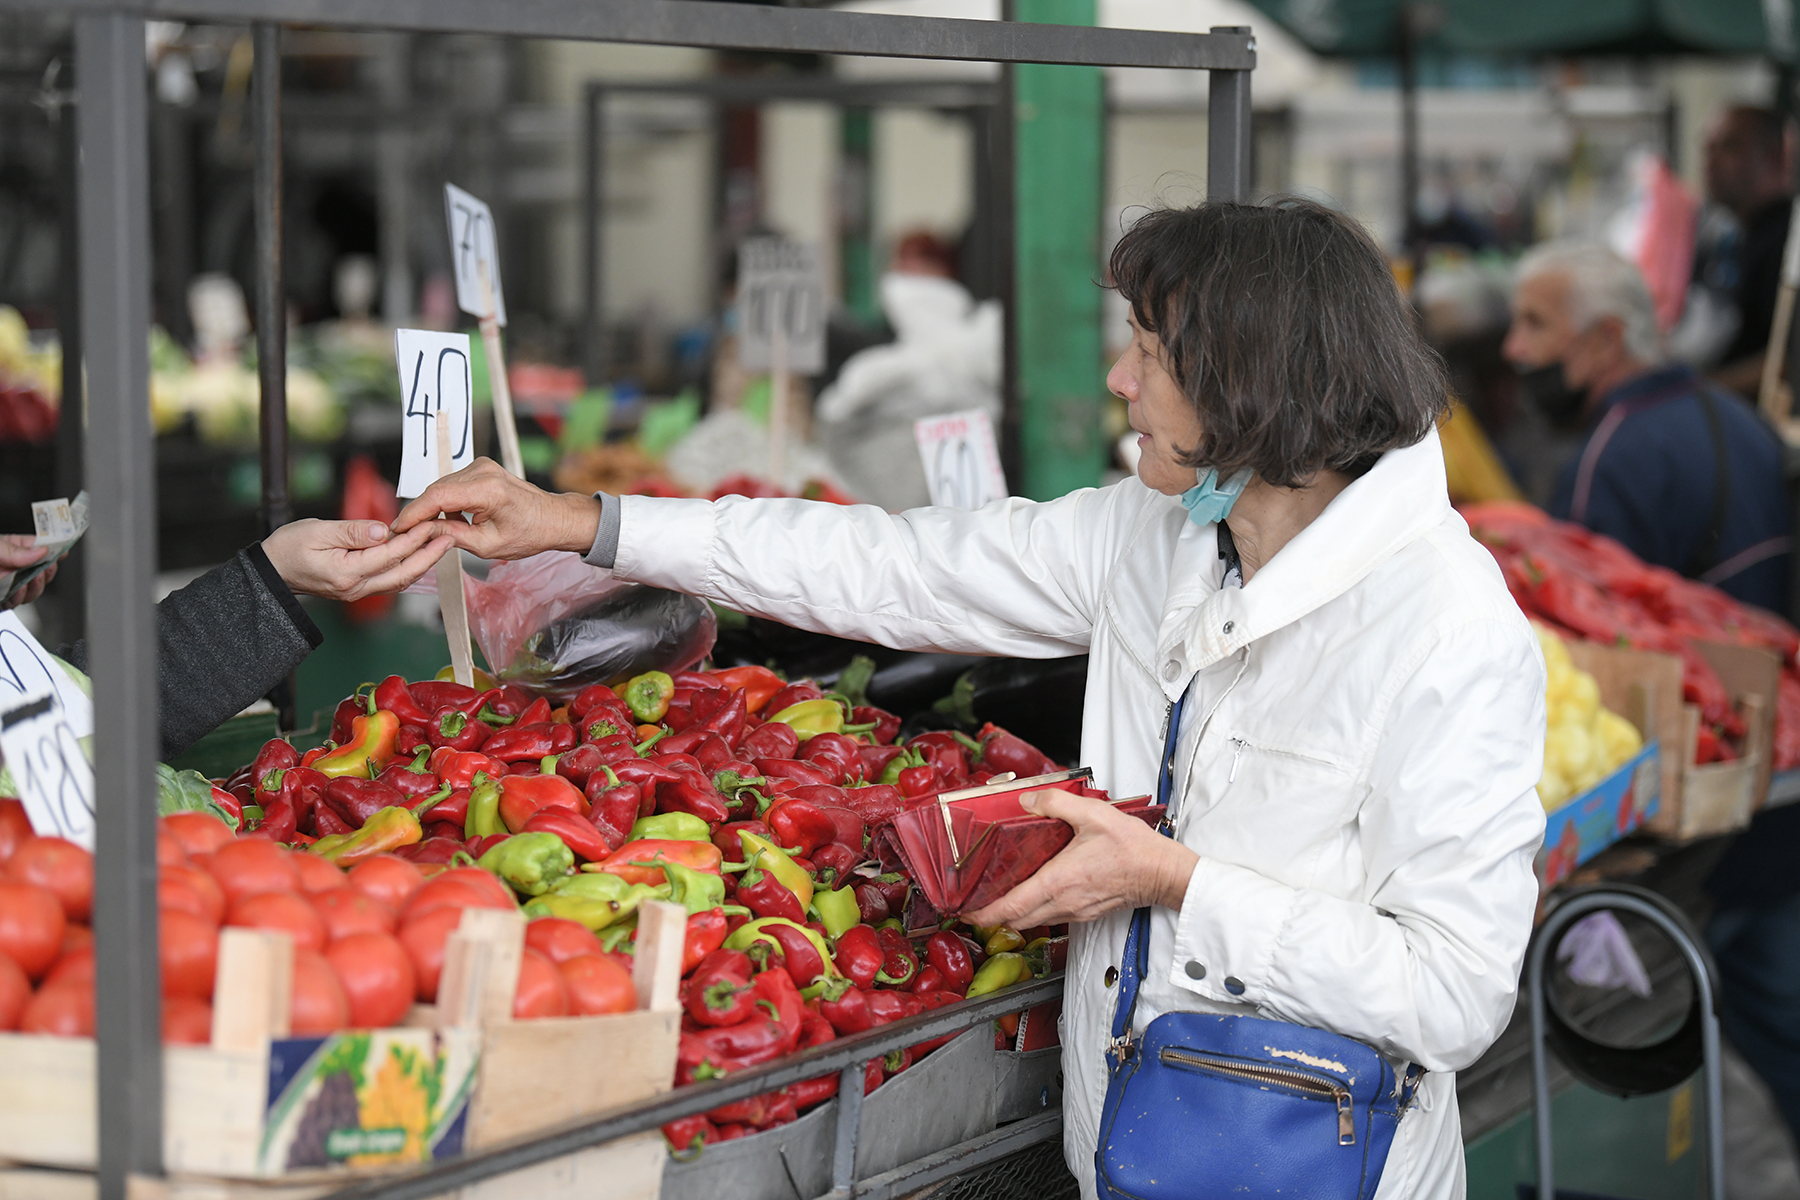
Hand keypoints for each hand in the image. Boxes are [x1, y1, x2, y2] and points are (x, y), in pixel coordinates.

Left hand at [0, 535, 53, 609]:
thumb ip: (15, 550)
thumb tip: (42, 551)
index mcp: (16, 549)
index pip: (43, 548)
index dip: (55, 551)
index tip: (62, 553)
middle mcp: (16, 566)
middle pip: (44, 571)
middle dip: (46, 572)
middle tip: (43, 569)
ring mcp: (12, 582)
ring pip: (36, 588)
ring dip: (36, 586)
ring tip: (29, 580)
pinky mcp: (5, 597)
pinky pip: (20, 601)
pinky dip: (20, 597)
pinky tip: (17, 590)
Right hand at [262, 519, 453, 602]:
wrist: (272, 571)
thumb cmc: (288, 547)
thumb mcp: (317, 531)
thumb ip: (351, 531)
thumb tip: (382, 530)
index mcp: (346, 572)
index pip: (389, 555)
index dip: (413, 540)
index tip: (430, 523)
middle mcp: (356, 587)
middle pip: (403, 574)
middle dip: (429, 555)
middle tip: (449, 536)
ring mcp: (359, 591)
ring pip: (400, 579)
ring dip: (423, 562)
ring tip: (441, 543)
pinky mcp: (359, 588)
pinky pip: (391, 580)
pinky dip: (409, 567)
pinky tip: (420, 554)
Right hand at [391, 457, 599, 560]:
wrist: (553, 518)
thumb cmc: (529, 533)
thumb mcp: (488, 545)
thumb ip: (453, 536)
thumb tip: (423, 532)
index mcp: (488, 489)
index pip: (437, 497)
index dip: (414, 513)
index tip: (398, 528)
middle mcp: (483, 471)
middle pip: (436, 490)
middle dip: (419, 513)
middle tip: (405, 535)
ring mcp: (482, 466)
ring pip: (442, 487)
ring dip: (433, 508)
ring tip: (430, 532)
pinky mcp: (481, 468)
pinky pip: (452, 484)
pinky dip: (446, 502)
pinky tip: (451, 520)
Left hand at [962, 789, 1198, 928]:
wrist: (1162, 873)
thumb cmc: (1133, 848)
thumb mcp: (1092, 814)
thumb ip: (1056, 803)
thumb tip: (1028, 800)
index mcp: (1058, 881)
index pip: (1011, 907)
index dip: (984, 913)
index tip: (966, 911)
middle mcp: (1064, 902)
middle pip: (1017, 920)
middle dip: (992, 916)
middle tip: (974, 904)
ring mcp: (1076, 911)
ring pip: (1034, 920)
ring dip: (1013, 914)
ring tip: (998, 898)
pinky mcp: (1087, 912)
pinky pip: (1052, 916)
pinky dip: (1035, 910)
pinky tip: (1034, 892)